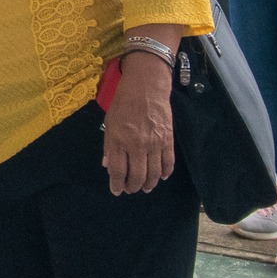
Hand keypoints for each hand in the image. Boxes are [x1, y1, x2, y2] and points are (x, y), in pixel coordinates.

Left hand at [102, 53, 174, 194]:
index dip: (117, 185)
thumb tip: (108, 166)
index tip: (116, 191)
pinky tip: (161, 177)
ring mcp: (154, 143)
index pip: (118, 171)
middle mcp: (137, 145)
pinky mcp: (168, 140)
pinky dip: (165, 173)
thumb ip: (109, 146)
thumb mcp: (109, 122)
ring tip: (145, 187)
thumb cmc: (124, 102)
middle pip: (137, 176)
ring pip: (153, 173)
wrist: (147, 87)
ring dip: (149, 184)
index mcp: (119, 140)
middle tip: (131, 189)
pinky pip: (168, 163)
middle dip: (133, 187)